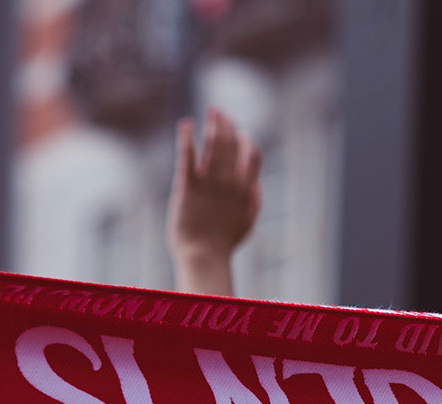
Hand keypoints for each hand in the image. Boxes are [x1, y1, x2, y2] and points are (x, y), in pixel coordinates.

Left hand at [168, 108, 261, 270]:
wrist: (202, 255)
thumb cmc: (223, 243)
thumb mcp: (247, 222)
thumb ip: (254, 200)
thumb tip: (256, 184)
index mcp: (245, 188)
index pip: (253, 154)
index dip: (248, 140)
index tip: (240, 133)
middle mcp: (229, 180)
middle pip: (232, 143)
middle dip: (227, 123)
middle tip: (219, 112)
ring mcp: (209, 182)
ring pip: (214, 144)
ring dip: (214, 124)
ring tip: (211, 111)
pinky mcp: (188, 186)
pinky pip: (188, 155)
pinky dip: (187, 137)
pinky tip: (186, 124)